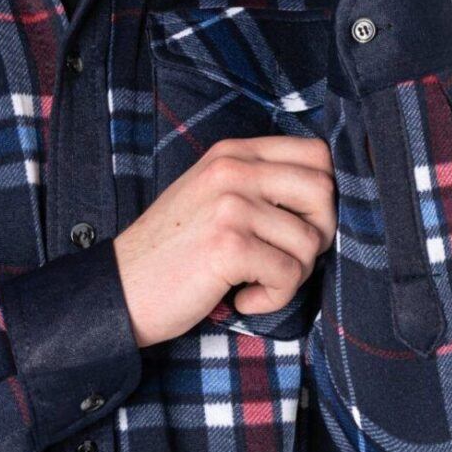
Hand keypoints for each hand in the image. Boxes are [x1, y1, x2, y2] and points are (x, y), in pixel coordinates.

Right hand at [113, 135, 335, 348]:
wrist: (123, 285)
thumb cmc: (175, 247)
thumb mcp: (214, 194)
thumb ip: (259, 182)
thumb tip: (327, 197)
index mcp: (233, 152)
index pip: (316, 152)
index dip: (325, 193)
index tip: (302, 224)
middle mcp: (233, 168)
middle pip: (323, 191)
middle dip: (319, 234)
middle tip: (285, 258)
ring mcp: (230, 204)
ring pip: (310, 241)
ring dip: (292, 275)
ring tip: (256, 281)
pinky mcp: (228, 245)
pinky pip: (289, 275)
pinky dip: (273, 299)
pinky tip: (242, 297)